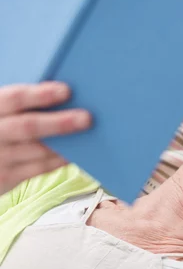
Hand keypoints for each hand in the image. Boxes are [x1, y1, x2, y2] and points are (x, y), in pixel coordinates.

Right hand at [0, 81, 91, 195]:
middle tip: (86, 118)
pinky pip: (39, 168)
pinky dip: (58, 160)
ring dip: (65, 144)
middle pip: (28, 127)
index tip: (66, 91)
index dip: (40, 94)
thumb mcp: (1, 113)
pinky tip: (73, 153)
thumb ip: (20, 105)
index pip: (14, 98)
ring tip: (88, 135)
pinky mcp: (6, 177)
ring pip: (38, 150)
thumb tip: (62, 94)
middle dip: (59, 122)